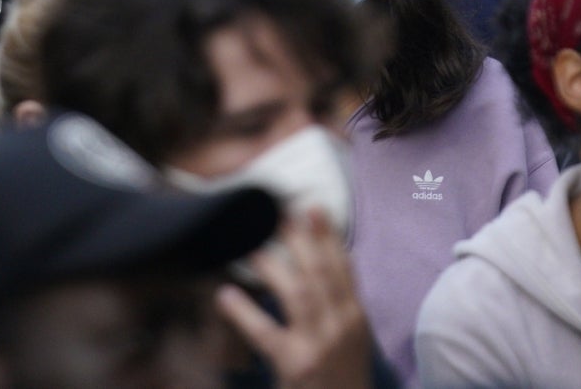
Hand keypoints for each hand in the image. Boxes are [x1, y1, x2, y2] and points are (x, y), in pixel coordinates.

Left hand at [214, 211, 372, 388]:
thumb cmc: (343, 373)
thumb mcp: (352, 336)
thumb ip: (339, 299)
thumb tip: (321, 255)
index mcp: (355, 317)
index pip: (343, 268)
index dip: (328, 236)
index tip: (313, 206)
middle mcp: (341, 327)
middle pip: (319, 274)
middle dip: (300, 241)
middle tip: (279, 213)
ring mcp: (318, 346)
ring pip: (298, 295)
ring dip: (273, 267)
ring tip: (251, 247)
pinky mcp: (294, 365)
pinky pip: (265, 334)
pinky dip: (244, 313)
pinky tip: (225, 295)